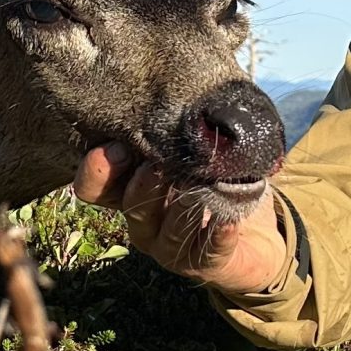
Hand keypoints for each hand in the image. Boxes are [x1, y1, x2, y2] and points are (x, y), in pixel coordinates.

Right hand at [71, 144, 288, 293]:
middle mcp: (144, 223)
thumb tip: (176, 85)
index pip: (94, 188)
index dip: (97, 170)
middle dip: (141, 184)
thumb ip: (178, 129)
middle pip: (129, 206)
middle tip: (158, 164)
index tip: (116, 146)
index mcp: (131, 191)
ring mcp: (171, 248)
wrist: (256, 233)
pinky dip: (218, 236)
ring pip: (166, 231)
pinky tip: (228, 222)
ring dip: (182, 206)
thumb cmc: (218, 180)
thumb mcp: (195, 151)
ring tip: (198, 186)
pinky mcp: (205, 265)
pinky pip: (208, 253)